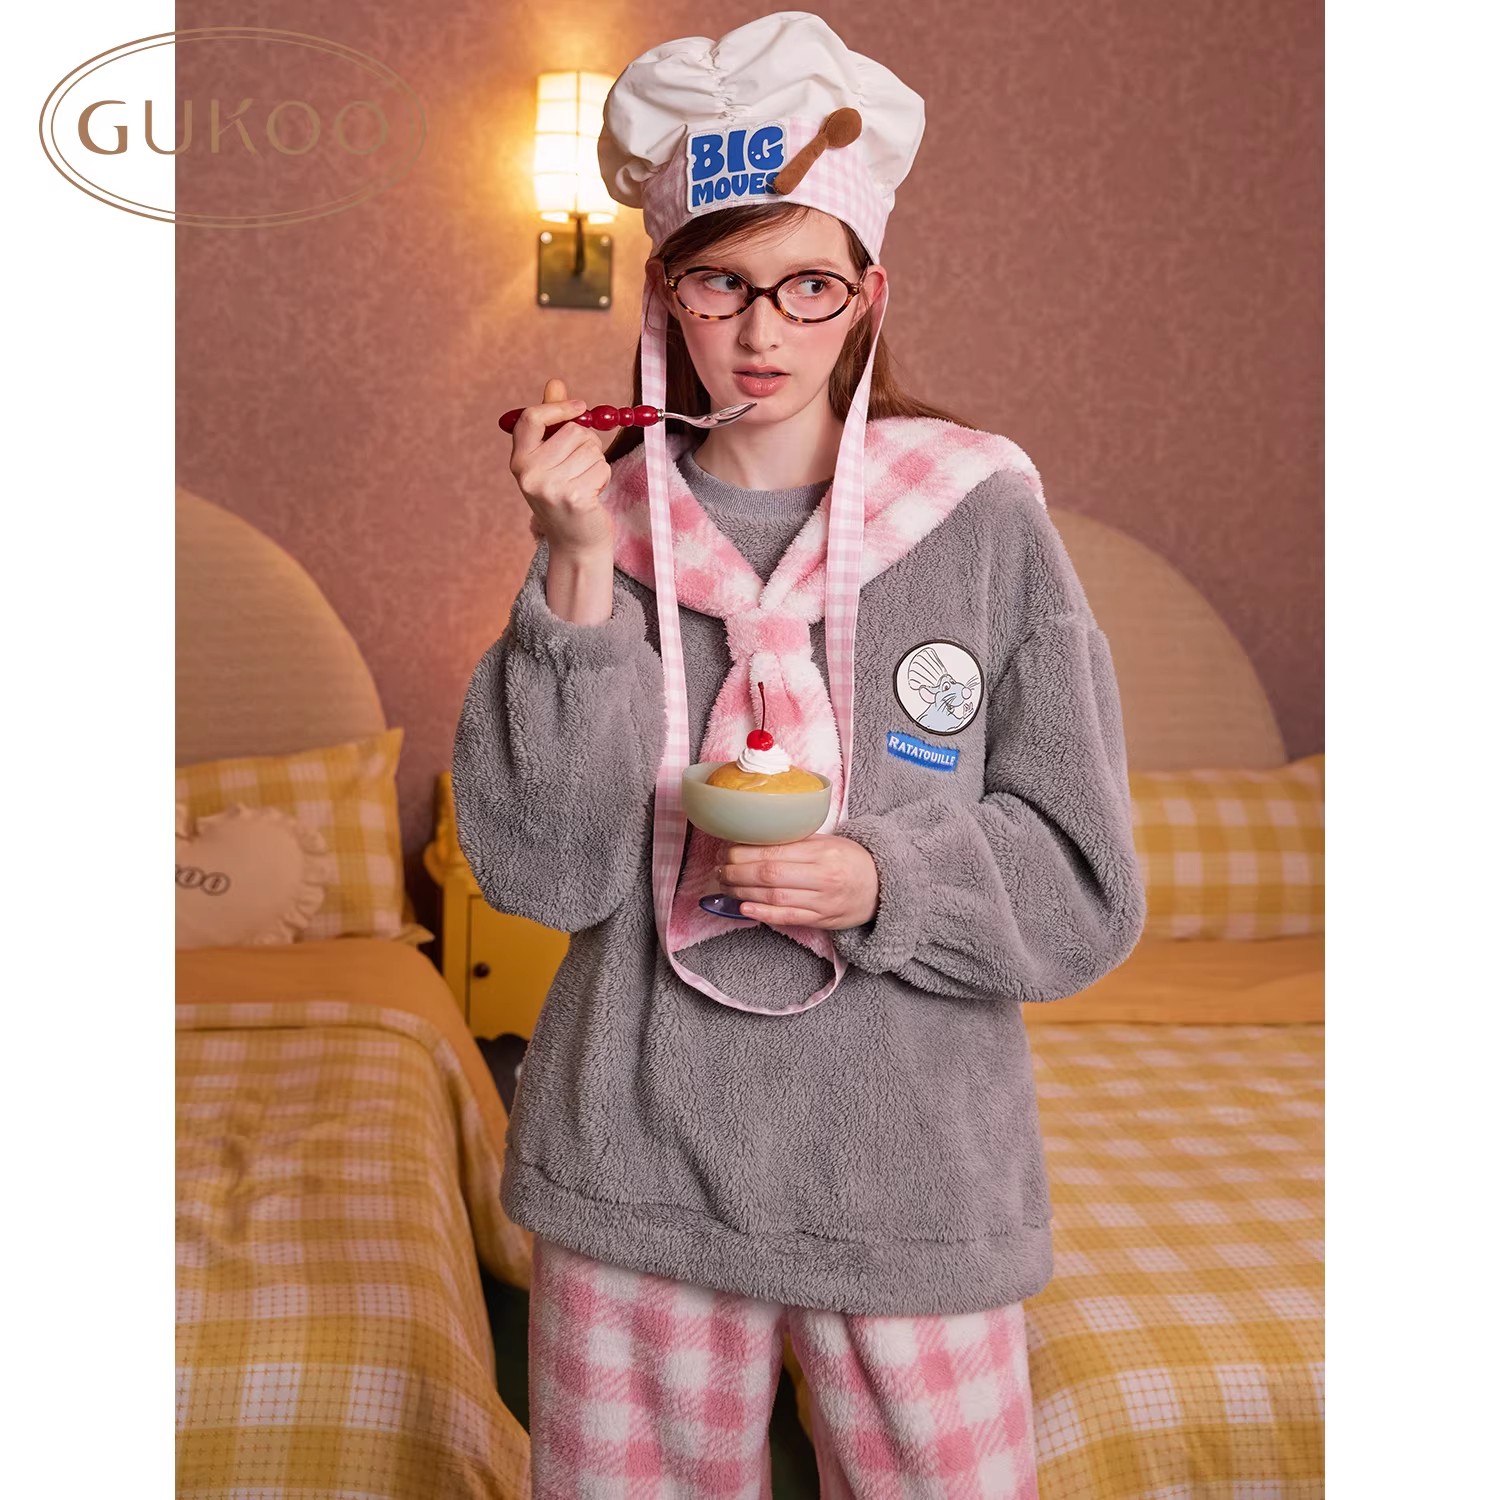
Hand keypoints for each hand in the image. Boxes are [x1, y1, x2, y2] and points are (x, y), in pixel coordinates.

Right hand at [507, 376, 614, 553]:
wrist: (575, 544)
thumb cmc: (564, 497)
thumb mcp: (552, 460)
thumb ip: (553, 422)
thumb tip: (555, 384)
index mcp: (519, 460)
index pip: (532, 418)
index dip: (558, 407)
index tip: (580, 407)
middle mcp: (529, 473)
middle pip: (572, 431)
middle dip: (587, 443)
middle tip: (581, 466)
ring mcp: (550, 487)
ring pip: (591, 448)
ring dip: (596, 462)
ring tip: (585, 483)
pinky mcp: (574, 497)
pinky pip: (601, 467)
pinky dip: (603, 477)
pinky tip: (592, 495)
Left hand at [717, 833, 878, 928]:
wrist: (882, 887)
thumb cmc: (850, 860)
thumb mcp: (827, 842)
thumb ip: (795, 841)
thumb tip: (753, 839)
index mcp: (823, 852)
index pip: (775, 852)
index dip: (744, 852)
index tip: (726, 850)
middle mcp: (822, 877)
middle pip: (770, 875)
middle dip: (737, 872)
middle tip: (719, 868)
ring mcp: (822, 901)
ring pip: (775, 897)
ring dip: (743, 891)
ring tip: (725, 885)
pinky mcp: (822, 920)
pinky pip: (787, 917)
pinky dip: (763, 913)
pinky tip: (744, 907)